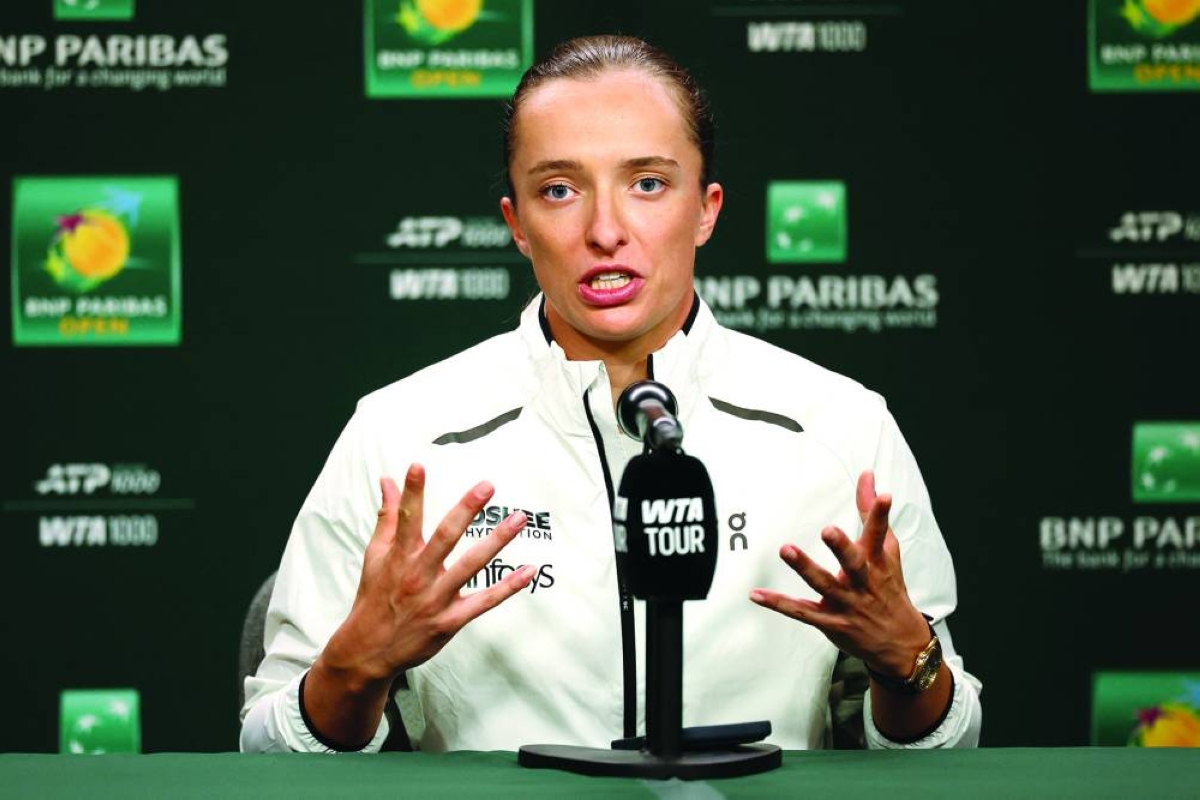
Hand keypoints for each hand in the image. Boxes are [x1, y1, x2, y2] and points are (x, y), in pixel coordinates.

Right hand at [324, 464, 534, 682]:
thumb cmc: (374, 597)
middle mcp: (418, 575)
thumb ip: (387, 516)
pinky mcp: (449, 621)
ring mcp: (435, 598)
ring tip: (518, 519)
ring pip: (471, 565)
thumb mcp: (375, 555)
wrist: (368, 650)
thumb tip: (387, 481)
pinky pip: (484, 601)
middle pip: (445, 537)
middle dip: (465, 509)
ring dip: (497, 541)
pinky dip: (508, 587)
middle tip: (487, 486)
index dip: (412, 491)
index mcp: (399, 557)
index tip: (418, 465)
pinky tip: (529, 571)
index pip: (406, 518)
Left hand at [750, 470, 928, 676]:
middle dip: (842, 548)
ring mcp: (847, 605)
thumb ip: (872, 513)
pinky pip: (802, 613)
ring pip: (825, 586)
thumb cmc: (890, 588)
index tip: (885, 496)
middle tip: (828, 530)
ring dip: (805, 568)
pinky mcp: (831, 623)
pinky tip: (757, 594)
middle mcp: (863, 584)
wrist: (901, 643)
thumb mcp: (887, 552)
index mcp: (878, 564)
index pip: (879, 536)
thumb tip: (868, 476)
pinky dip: (779, 604)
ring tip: (786, 549)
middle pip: (854, 564)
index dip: (880, 516)